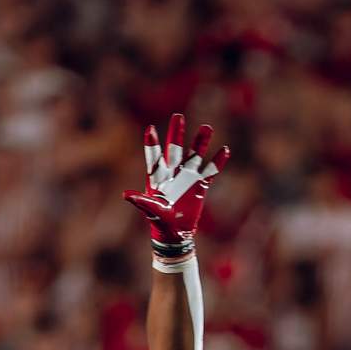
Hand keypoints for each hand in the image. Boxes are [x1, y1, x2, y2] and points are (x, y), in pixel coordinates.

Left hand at [123, 114, 229, 259]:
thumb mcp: (150, 210)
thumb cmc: (159, 221)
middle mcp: (173, 173)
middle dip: (177, 133)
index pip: (154, 157)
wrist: (175, 232)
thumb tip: (125, 195)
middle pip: (175, 149)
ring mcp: (187, 177)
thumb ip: (140, 201)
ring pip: (195, 155)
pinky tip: (224, 150)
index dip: (152, 144)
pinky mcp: (200, 185)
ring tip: (207, 127)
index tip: (149, 129)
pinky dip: (217, 162)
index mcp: (158, 177)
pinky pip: (210, 171)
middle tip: (178, 117)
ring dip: (200, 142)